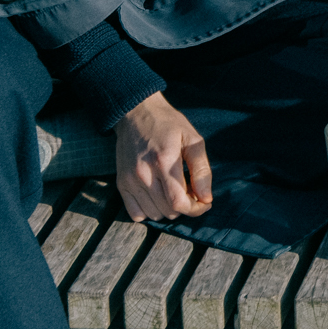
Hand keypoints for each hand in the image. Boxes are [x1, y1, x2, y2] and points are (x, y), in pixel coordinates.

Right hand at [115, 91, 213, 220]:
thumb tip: (206, 199)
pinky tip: (158, 196)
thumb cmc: (169, 124)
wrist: (136, 113)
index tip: (204, 203)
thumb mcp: (193, 139)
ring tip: (174, 191)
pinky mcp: (121, 183)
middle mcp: (144, 173)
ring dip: (168, 209)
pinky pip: (136, 213)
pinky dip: (149, 210)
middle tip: (191, 192)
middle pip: (167, 210)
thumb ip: (201, 170)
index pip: (178, 202)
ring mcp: (130, 180)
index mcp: (164, 161)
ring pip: (153, 214)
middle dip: (185, 207)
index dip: (195, 209)